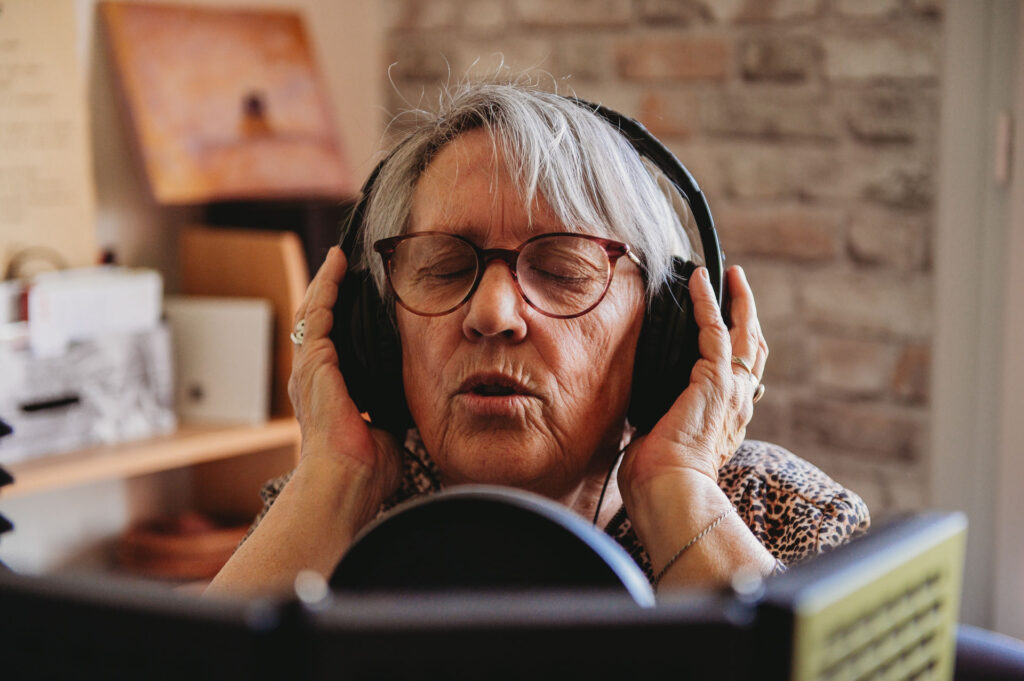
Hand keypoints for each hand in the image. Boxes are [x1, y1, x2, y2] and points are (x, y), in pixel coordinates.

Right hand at [288, 247, 401, 501]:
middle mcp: (312, 378)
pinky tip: (337, 266)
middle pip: (317, 322)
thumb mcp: (387, 429)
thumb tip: (417, 396)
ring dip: (326, 282)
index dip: (340, 316)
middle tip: (345, 263)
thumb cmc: (365, 471)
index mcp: (328, 393)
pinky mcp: (313, 364)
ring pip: (314, 312)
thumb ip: (394, 409)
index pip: (332, 344)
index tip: (356, 293)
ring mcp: (309, 369)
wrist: (346, 483)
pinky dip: (326, 286)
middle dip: (330, 291)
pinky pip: (317, 314)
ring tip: (340, 257)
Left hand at [619, 265, 767, 493]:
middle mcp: (738, 404)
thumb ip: (661, 424)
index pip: (743, 379)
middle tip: (738, 287)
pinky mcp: (717, 379)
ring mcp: (731, 390)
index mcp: (727, 422)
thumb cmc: (659, 481)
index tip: (733, 329)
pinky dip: (707, 300)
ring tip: (728, 274)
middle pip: (754, 350)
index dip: (740, 350)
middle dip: (748, 316)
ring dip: (737, 300)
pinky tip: (700, 278)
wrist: (670, 491)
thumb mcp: (663, 445)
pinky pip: (715, 328)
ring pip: (744, 334)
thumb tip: (642, 418)